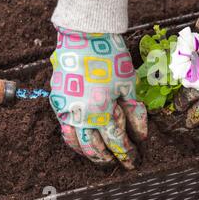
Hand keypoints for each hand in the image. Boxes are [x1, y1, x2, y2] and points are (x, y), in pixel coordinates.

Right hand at [49, 27, 147, 168]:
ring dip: (87, 153)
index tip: (134, 160)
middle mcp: (80, 115)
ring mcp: (65, 108)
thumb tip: (141, 134)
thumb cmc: (110, 58)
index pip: (116, 142)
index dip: (127, 154)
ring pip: (74, 142)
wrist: (83, 36)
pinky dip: (74, 139)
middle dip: (107, 159)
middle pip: (93, 148)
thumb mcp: (128, 84)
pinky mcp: (57, 100)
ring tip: (99, 157)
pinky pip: (63, 127)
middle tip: (117, 164)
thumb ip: (134, 112)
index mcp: (101, 111)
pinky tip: (82, 139)